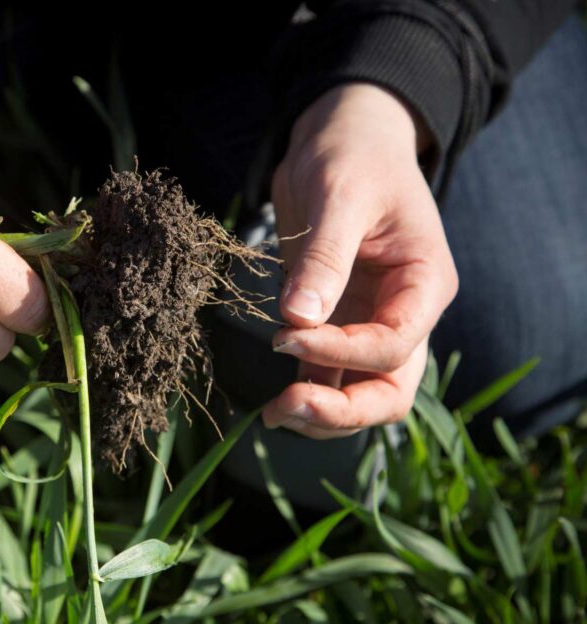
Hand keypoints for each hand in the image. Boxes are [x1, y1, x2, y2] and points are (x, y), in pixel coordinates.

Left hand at [263, 83, 457, 437]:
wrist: (341, 138)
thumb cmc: (353, 156)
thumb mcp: (341, 196)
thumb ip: (325, 257)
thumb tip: (299, 317)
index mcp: (424, 285)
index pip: (393, 344)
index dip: (342, 351)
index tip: (286, 334)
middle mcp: (404, 314)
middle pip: (389, 390)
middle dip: (342, 409)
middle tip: (286, 406)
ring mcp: (369, 323)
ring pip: (360, 393)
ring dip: (321, 412)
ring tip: (272, 412)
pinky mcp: (335, 324)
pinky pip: (328, 374)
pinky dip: (306, 391)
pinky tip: (273, 400)